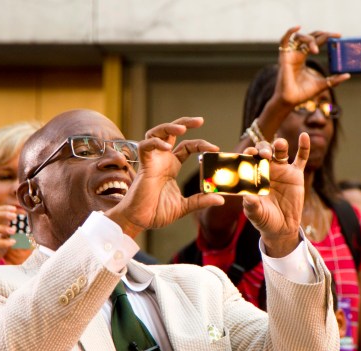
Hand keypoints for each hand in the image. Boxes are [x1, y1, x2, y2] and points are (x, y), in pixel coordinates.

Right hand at [0, 205, 17, 266]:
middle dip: (3, 214)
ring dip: (2, 227)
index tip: (17, 209)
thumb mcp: (3, 236)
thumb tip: (21, 217)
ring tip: (14, 230)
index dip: (4, 208)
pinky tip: (13, 242)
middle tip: (15, 216)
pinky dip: (3, 242)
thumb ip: (8, 227)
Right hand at [104, 117, 223, 237]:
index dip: (201, 144)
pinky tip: (168, 146)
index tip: (215, 148)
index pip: (187, 146)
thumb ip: (201, 200)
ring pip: (157, 133)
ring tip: (183, 127)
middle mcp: (162, 160)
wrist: (140, 221)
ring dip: (169, 126)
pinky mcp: (143, 165)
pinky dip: (156, 142)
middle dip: (185, 122)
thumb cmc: (157, 212)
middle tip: (200, 120)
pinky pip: (145, 146)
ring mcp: (152, 161)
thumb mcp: (184, 206)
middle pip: (171, 132)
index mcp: (172, 166)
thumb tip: (220, 199)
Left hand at [241, 132, 309, 256]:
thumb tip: (248, 197)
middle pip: (264, 152)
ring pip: (281, 152)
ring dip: (279, 145)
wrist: (282, 228)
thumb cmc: (265, 220)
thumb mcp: (256, 215)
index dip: (249, 154)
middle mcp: (266, 169)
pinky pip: (301, 158)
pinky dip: (304, 147)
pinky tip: (304, 136)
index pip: (249, 160)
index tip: (249, 153)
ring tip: (279, 145)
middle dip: (263, 149)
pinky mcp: (296, 175)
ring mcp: (282, 170)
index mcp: (253, 176)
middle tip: (264, 154)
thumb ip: (252, 206)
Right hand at [276, 26, 350, 105]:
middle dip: (322, 35)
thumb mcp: (323, 84)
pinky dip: (289, 32)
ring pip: (300, 37)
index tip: (339, 36)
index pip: (316, 41)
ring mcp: (290, 55)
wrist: (291, 101)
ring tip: (316, 50)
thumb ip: (334, 79)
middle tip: (334, 36)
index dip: (327, 37)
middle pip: (310, 37)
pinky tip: (298, 27)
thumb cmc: (303, 94)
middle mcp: (297, 54)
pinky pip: (284, 40)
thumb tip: (348, 75)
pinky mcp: (284, 57)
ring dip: (310, 39)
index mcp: (303, 57)